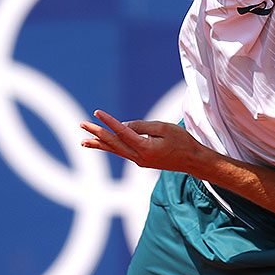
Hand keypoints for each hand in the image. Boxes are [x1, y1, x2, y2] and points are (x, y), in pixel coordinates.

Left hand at [79, 110, 209, 173]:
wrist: (193, 161)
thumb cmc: (182, 142)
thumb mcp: (164, 128)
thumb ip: (142, 126)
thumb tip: (123, 126)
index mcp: (145, 148)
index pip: (122, 132)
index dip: (109, 122)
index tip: (97, 113)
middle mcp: (139, 157)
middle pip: (113, 143)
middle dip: (97, 133)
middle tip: (82, 124)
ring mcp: (139, 161)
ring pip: (115, 150)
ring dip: (99, 144)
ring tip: (83, 140)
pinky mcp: (141, 161)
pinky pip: (121, 152)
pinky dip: (110, 147)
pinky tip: (100, 144)